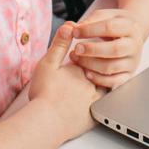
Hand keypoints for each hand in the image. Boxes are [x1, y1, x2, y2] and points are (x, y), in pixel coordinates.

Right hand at [28, 22, 100, 138]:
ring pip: (104, 88)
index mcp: (80, 69)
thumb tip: (69, 26)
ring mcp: (93, 100)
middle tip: (90, 70)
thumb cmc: (44, 94)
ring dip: (100, 85)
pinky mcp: (93, 116)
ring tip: (93, 86)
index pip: (89, 57)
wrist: (46, 122)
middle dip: (96, 68)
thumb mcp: (48, 64)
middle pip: (98, 71)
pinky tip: (96, 103)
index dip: (86, 56)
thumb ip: (59, 44)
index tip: (80, 56)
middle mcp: (90, 83)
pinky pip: (103, 106)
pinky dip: (101, 103)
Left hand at [70, 10, 145, 88]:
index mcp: (130, 27)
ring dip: (90, 64)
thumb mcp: (105, 17)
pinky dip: (98, 79)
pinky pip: (114, 82)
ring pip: (111, 67)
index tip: (75, 32)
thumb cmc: (113, 26)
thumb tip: (72, 28)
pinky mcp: (128, 75)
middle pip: (114, 49)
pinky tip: (86, 72)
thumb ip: (89, 21)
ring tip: (76, 59)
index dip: (90, 30)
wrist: (131, 37)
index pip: (110, 27)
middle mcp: (134, 45)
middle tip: (76, 48)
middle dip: (92, 50)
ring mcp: (132, 61)